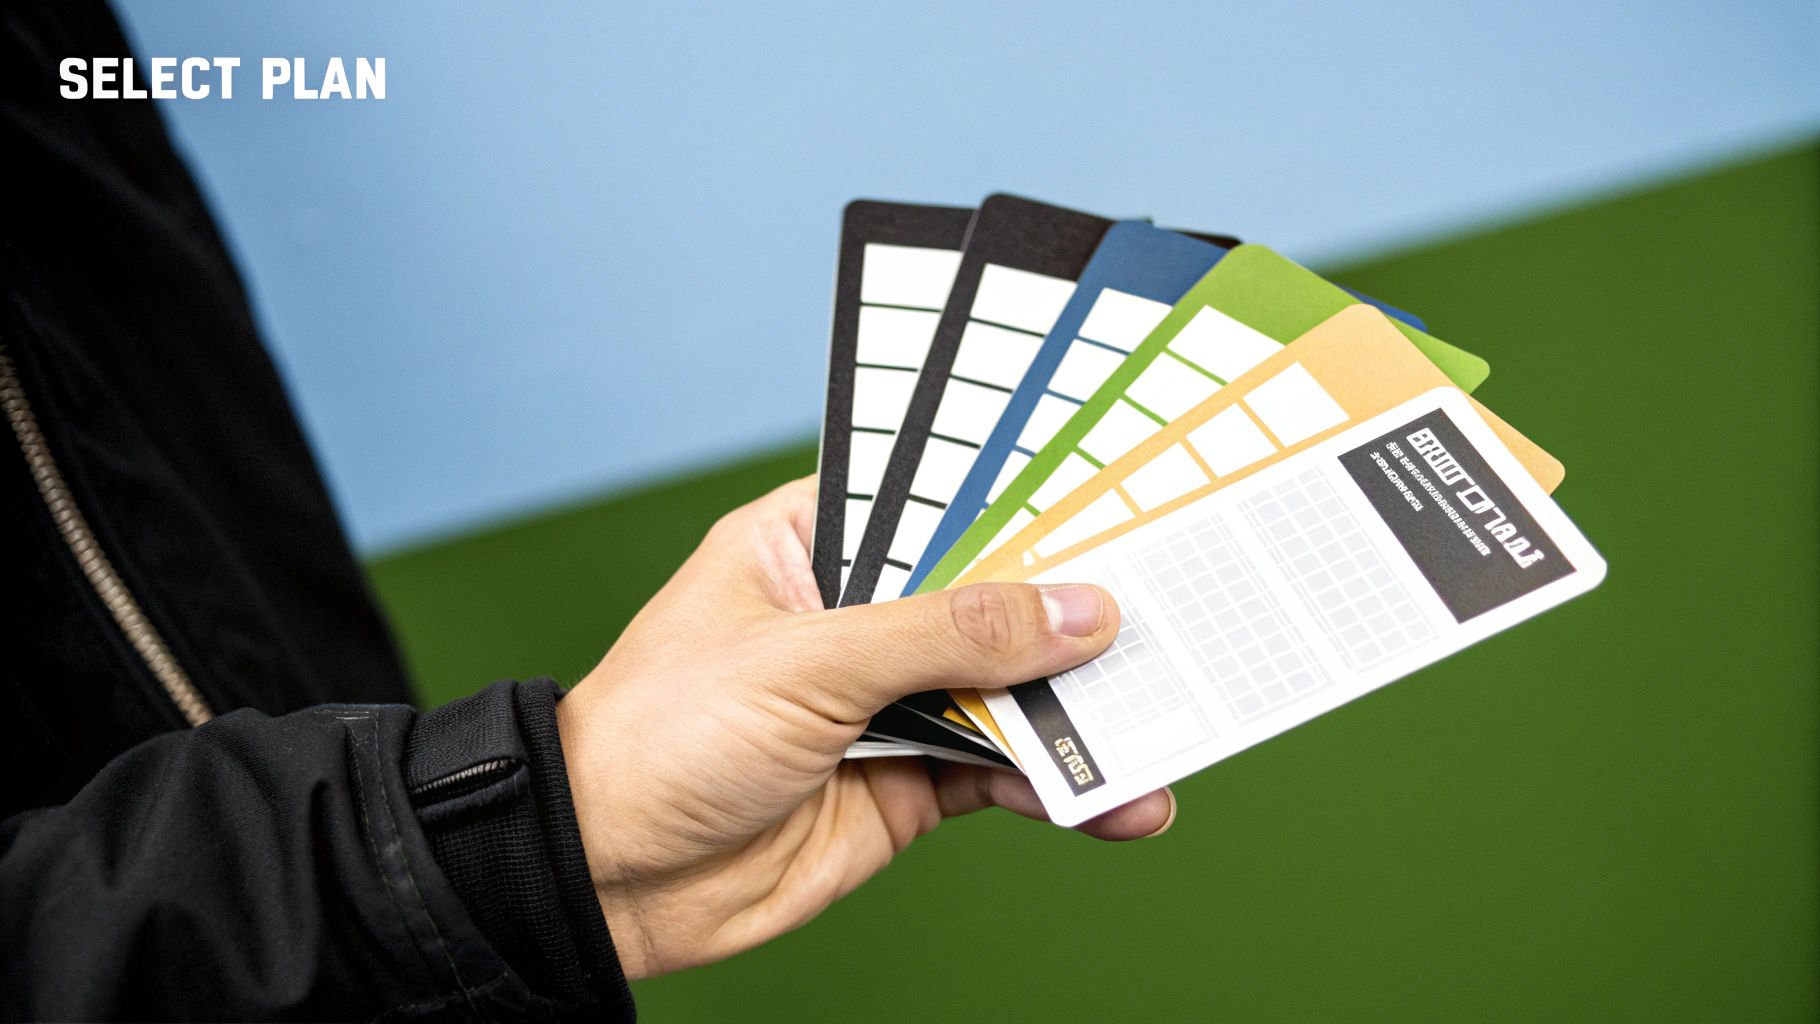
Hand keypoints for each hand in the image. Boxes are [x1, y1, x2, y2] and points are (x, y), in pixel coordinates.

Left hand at [556, 476, 1174, 978]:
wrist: (605, 881)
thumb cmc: (662, 733)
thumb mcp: (809, 661)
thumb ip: (949, 635)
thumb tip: (1079, 610)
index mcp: (815, 541)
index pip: (940, 495)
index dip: (1027, 493)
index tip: (1124, 485)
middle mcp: (860, 614)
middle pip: (993, 595)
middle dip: (1079, 606)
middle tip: (1181, 599)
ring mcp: (887, 701)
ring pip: (1012, 688)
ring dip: (1087, 707)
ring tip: (1172, 713)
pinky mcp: (908, 782)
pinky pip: (1005, 772)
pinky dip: (1063, 785)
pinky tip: (1119, 798)